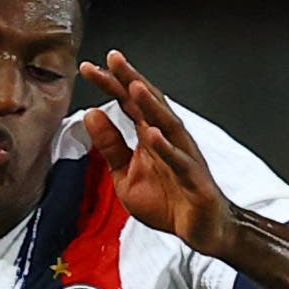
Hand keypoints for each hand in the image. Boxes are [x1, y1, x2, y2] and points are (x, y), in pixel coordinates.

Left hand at [78, 50, 235, 257]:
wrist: (200, 229)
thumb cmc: (166, 200)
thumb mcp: (125, 175)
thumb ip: (110, 145)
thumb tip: (91, 113)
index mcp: (150, 135)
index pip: (129, 103)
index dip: (111, 84)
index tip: (88, 67)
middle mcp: (168, 138)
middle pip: (149, 104)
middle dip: (132, 80)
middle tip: (114, 59)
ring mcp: (183, 156)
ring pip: (167, 125)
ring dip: (151, 105)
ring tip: (134, 86)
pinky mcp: (194, 178)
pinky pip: (179, 161)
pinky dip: (166, 148)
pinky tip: (153, 135)